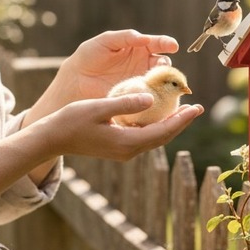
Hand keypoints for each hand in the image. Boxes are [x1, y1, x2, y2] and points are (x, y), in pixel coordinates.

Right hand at [41, 91, 203, 162]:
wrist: (52, 139)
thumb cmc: (71, 120)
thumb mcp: (99, 107)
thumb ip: (126, 103)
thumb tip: (150, 98)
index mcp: (127, 142)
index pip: (163, 131)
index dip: (182, 119)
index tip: (197, 107)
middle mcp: (128, 150)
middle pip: (163, 137)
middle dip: (181, 122)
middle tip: (196, 108)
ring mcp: (123, 151)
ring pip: (154, 138)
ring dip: (169, 125)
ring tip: (182, 110)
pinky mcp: (118, 148)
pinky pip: (144, 137)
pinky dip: (155, 127)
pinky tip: (158, 115)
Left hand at [54, 29, 178, 101]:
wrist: (75, 81)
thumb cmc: (89, 56)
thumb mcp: (105, 41)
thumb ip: (125, 37)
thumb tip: (146, 39)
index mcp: (139, 48)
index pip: (158, 44)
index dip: (167, 44)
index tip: (173, 46)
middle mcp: (144, 65)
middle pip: (164, 65)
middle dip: (167, 66)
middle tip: (163, 68)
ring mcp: (142, 82)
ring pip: (160, 82)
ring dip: (163, 83)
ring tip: (158, 84)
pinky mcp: (136, 98)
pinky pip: (150, 97)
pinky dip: (155, 97)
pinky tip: (154, 98)